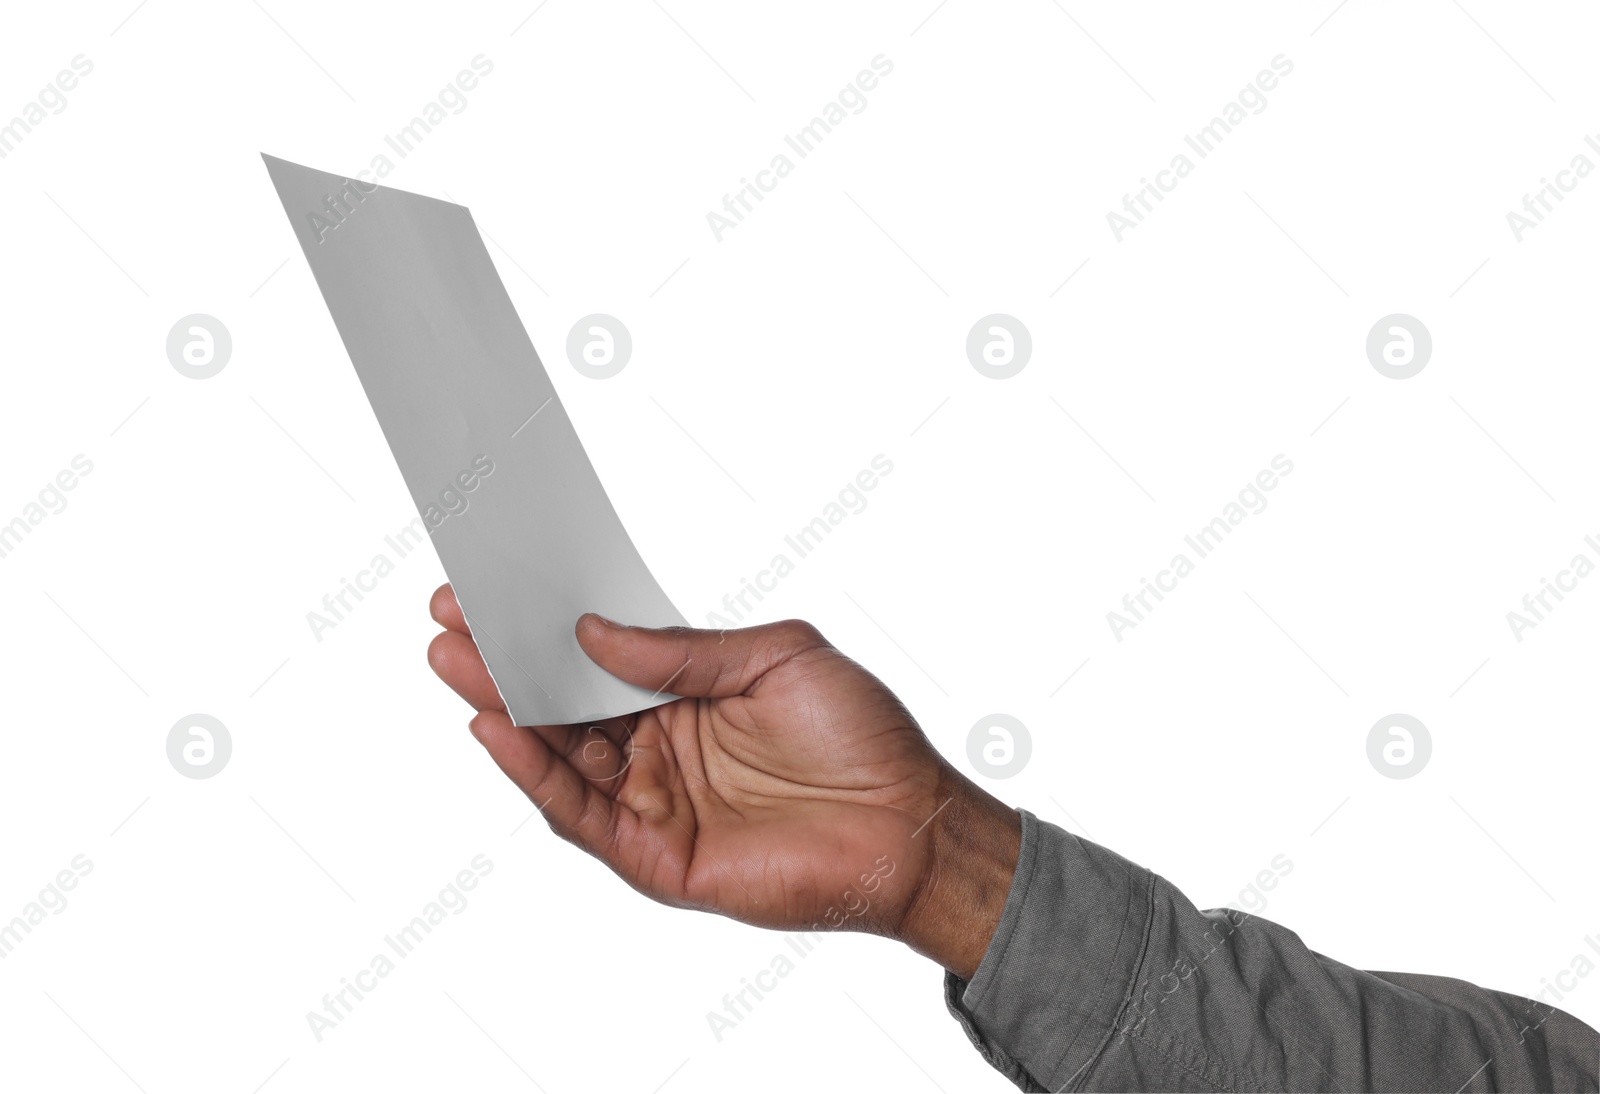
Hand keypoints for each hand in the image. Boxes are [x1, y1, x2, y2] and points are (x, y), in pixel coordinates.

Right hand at [426, 584, 1020, 976]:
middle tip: (449, 623)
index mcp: (685, 697)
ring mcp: (654, 803)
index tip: (493, 587)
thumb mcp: (774, 656)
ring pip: (560, 757)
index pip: (596, 660)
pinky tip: (501, 732)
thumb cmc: (861, 734)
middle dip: (503, 664)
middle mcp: (660, 749)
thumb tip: (593, 629)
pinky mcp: (656, 857)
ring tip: (457, 666)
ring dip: (505, 712)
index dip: (545, 626)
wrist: (911, 820)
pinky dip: (536, 777)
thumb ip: (679, 651)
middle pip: (564, 706)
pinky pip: (582, 814)